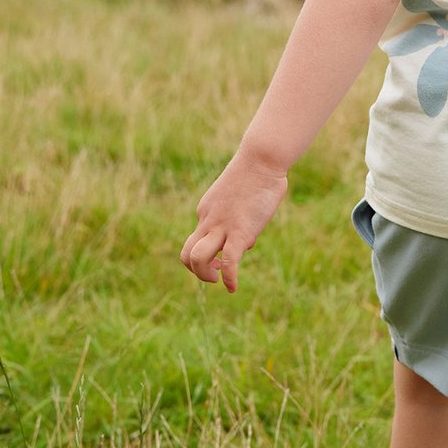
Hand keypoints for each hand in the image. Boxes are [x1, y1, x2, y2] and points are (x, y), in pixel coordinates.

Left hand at [179, 147, 287, 292]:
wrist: (261, 159)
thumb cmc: (258, 171)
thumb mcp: (240, 196)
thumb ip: (239, 217)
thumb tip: (247, 239)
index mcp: (206, 210)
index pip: (200, 238)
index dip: (211, 251)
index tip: (226, 254)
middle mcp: (208, 220)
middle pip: (186, 254)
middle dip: (197, 270)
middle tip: (215, 273)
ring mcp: (221, 227)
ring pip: (197, 259)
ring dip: (205, 276)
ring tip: (219, 279)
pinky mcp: (239, 231)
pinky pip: (229, 262)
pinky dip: (229, 279)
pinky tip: (232, 288)